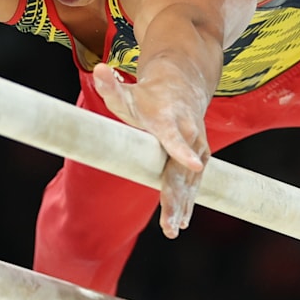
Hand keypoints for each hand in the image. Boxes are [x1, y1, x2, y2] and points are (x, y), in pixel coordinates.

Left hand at [89, 63, 208, 238]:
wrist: (183, 85)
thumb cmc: (149, 95)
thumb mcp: (129, 92)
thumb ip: (113, 87)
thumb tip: (98, 70)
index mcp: (170, 120)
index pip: (175, 138)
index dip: (183, 152)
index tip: (194, 166)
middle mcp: (189, 135)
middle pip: (183, 171)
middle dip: (177, 197)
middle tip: (170, 225)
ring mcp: (198, 148)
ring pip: (190, 182)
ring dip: (183, 206)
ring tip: (172, 229)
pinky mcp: (201, 157)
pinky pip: (194, 184)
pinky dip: (188, 203)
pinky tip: (179, 223)